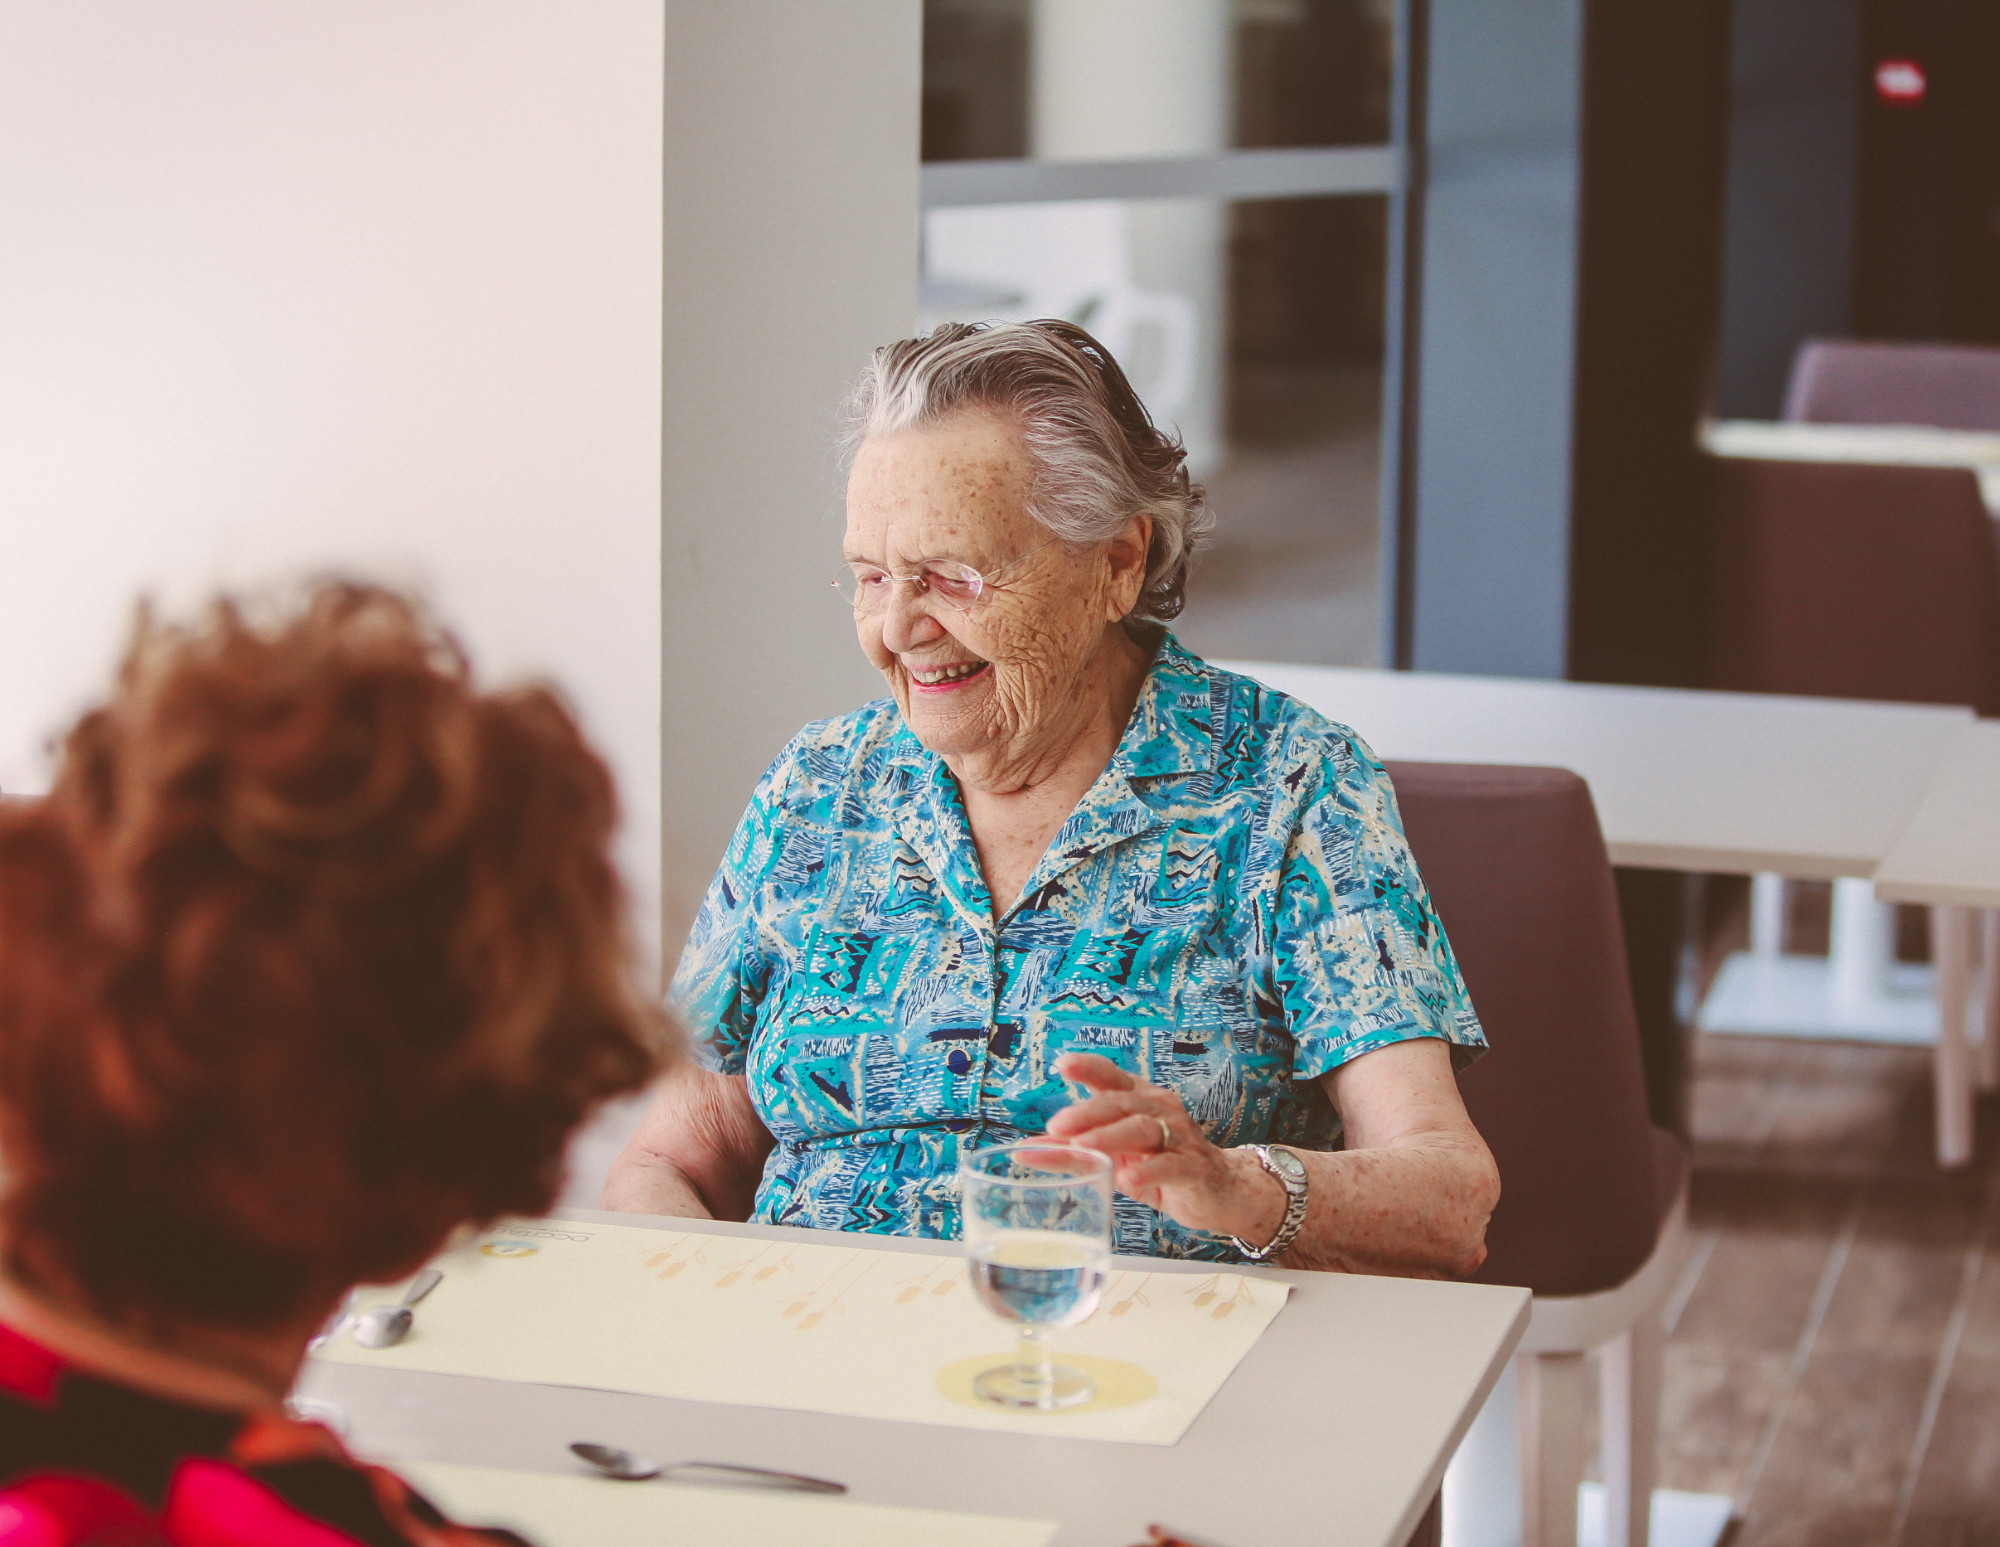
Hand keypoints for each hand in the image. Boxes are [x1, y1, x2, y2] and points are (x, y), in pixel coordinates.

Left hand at [1045, 1053, 1286, 1246]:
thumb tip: (1026, 1151)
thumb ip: (1074, 1153)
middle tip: (1056, 1126)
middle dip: (1087, 1113)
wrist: (1218, 1192)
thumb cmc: (1159, 1167)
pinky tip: (1128, 1178)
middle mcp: (1159, 1110)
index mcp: (1138, 1100)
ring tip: (1084, 1147)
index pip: (1112, 1076)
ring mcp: (1179, 1137)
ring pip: (1143, 1129)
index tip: (1062, 1065)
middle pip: (1121, 1103)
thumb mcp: (1113, 1159)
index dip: (1089, 1067)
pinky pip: (1170, 1165)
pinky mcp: (1193, 1168)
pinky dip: (1149, 1169)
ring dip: (1110, 1137)